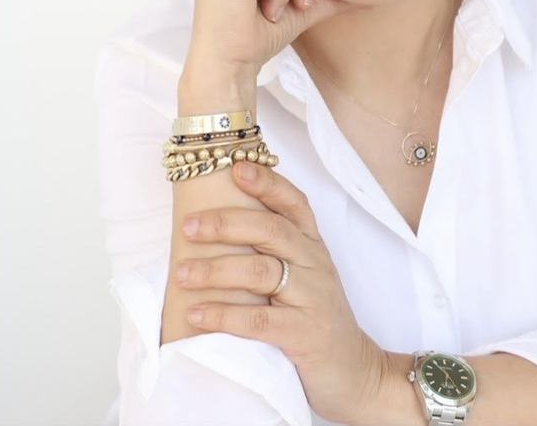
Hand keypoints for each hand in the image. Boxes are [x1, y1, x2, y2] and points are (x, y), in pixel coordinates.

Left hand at [175, 160, 388, 425]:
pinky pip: (259, 320)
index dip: (266, 182)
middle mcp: (315, 263)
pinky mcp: (304, 335)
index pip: (294, 202)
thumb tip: (220, 220)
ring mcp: (312, 298)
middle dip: (226, 223)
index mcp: (313, 245)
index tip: (235, 166)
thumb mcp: (305, 273)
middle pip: (271, 230)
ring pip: (262, 271)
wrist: (354, 370)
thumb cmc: (316, 315)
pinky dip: (224, 315)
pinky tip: (197, 314)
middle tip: (189, 226)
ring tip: (181, 274)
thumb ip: (275, 247)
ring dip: (216, 270)